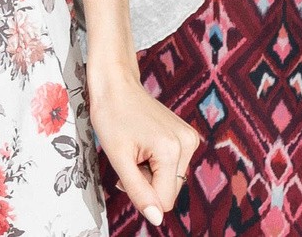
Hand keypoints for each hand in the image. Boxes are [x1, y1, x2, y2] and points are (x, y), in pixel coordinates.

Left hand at [87, 72, 199, 227]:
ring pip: (172, 179)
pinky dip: (157, 163)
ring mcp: (190, 138)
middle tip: (129, 157)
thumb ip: (137, 191)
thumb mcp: (118, 157)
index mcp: (172, 149)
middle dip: (147, 182)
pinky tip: (144, 143)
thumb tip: (156, 218)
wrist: (116, 83)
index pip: (164, 199)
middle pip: (169, 190)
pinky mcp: (187, 136)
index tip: (127, 170)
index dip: (142, 193)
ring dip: (151, 173)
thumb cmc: (111, 115)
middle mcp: (188, 144)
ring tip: (136, 148)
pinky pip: (174, 165)